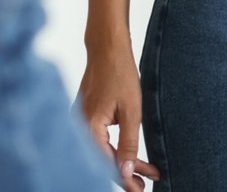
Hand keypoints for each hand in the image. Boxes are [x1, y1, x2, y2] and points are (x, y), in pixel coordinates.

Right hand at [78, 47, 160, 191]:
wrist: (107, 48)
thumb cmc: (120, 73)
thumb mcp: (132, 111)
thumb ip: (128, 143)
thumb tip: (125, 171)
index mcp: (90, 127)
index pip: (106, 163)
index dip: (124, 179)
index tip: (140, 189)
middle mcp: (80, 127)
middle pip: (102, 160)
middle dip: (126, 172)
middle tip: (146, 183)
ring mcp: (81, 122)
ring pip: (102, 151)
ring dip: (123, 161)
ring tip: (146, 171)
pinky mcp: (86, 117)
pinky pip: (99, 141)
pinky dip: (116, 149)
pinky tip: (131, 154)